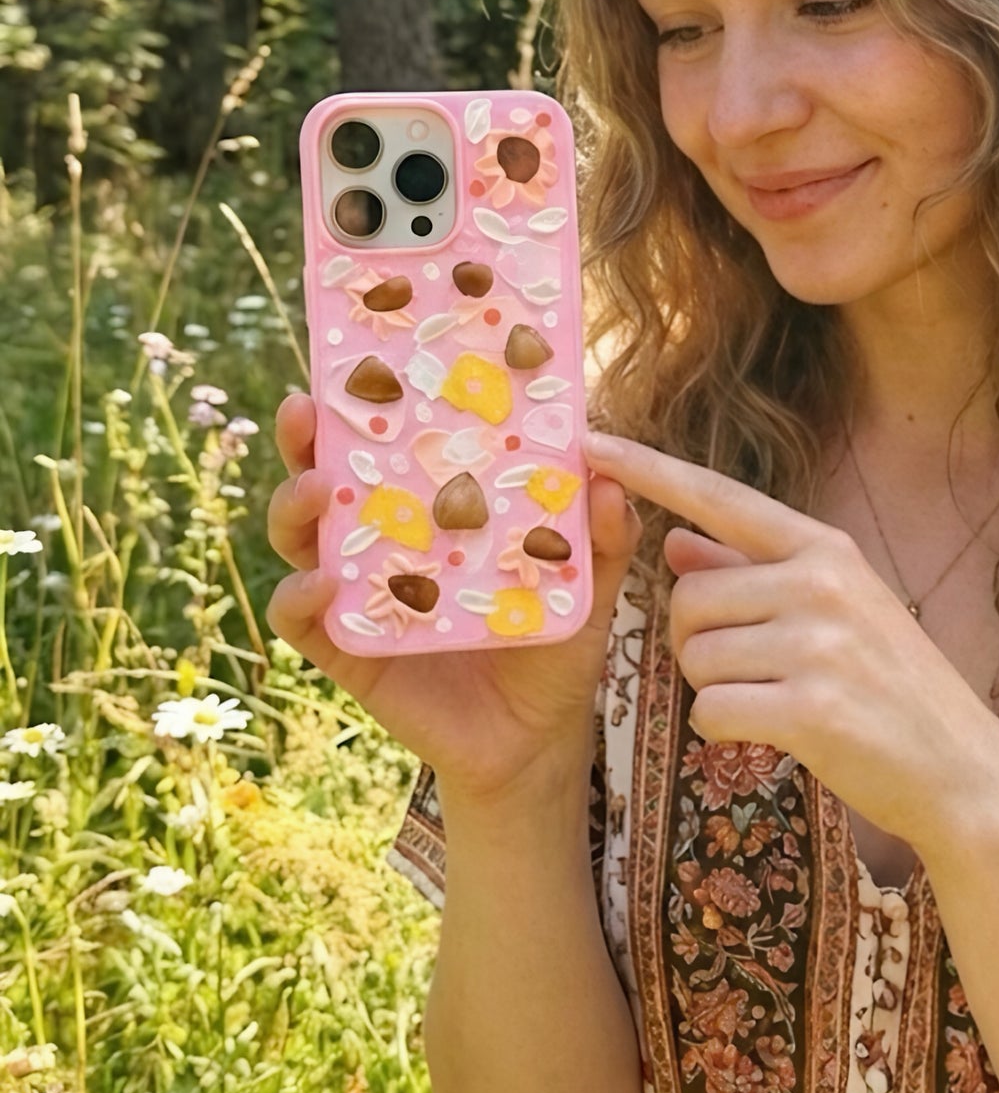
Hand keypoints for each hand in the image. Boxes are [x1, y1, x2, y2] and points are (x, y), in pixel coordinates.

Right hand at [268, 392, 642, 808]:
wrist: (536, 738)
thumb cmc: (555, 643)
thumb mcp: (589, 583)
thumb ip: (605, 535)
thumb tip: (608, 475)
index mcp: (434, 508)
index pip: (392, 442)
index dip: (370, 399)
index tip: (362, 354)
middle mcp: (385, 542)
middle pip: (326, 475)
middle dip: (306, 436)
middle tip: (307, 406)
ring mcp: (359, 594)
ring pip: (301, 539)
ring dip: (294, 506)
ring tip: (315, 488)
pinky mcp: (348, 653)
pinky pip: (304, 622)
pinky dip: (300, 600)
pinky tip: (321, 584)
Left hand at [580, 428, 998, 854]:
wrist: (961, 770)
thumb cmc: (890, 686)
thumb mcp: (834, 609)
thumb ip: (751, 570)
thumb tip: (674, 539)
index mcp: (825, 548)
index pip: (719, 497)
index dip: (649, 469)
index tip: (590, 441)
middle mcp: (821, 583)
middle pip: (688, 597)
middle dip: (696, 641)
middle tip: (752, 670)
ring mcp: (818, 644)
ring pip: (695, 657)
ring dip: (713, 689)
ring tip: (775, 700)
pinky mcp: (811, 709)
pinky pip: (711, 710)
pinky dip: (725, 730)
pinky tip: (775, 733)